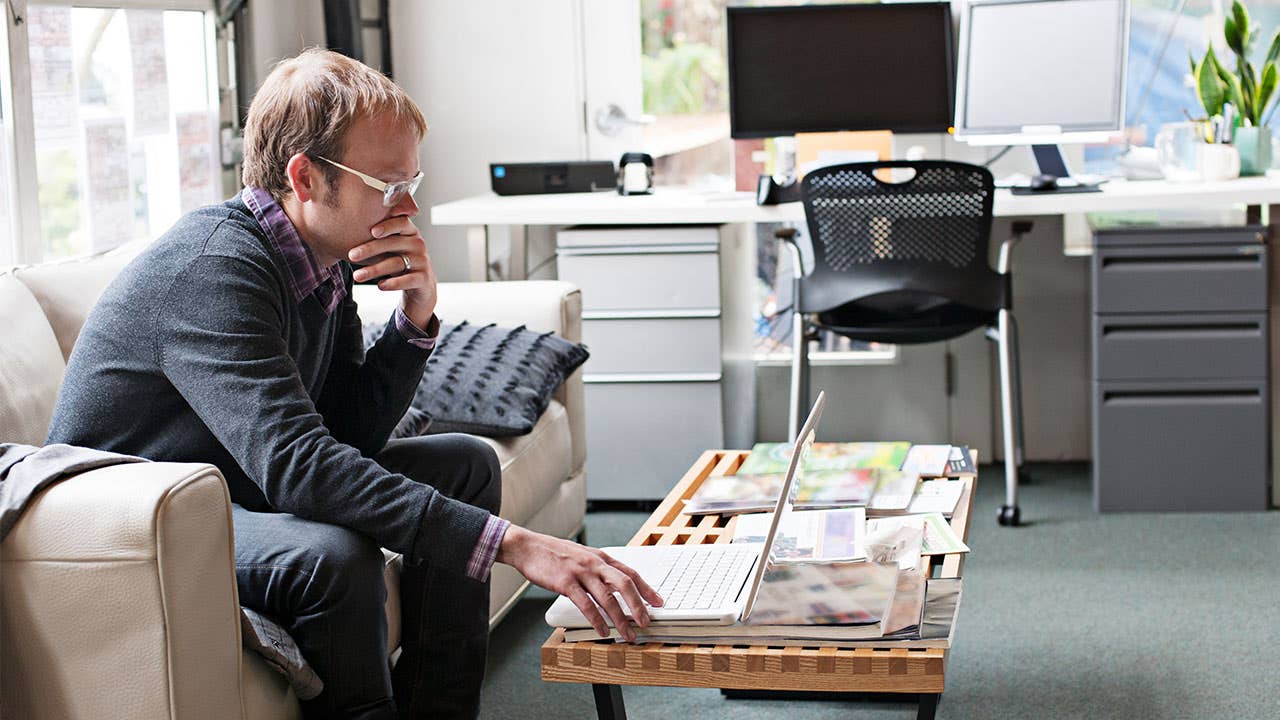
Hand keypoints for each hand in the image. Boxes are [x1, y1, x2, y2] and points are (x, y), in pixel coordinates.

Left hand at [348, 216, 436, 328]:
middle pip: (393, 244)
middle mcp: (418, 244)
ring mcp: (422, 261)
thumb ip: (378, 236)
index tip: (372, 231)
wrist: (421, 284)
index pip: (401, 223)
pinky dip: (392, 283)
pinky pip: (407, 280)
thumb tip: (345, 227)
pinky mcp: (423, 278)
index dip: (387, 226)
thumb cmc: (400, 260)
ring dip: (375, 269)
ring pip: (396, 263)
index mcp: (409, 232)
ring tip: (357, 276)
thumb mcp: (392, 246)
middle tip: (351, 255)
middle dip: (370, 249)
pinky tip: (380, 286)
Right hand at [497, 525, 662, 641]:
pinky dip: (597, 620)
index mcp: (601, 557)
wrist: (529, 547)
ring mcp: (581, 572)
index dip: (647, 589)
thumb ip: (599, 569)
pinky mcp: (566, 583)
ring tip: (627, 634)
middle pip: (625, 584)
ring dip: (620, 619)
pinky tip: (603, 631)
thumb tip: (615, 586)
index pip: (630, 573)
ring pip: (608, 598)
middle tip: (646, 622)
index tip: (658, 602)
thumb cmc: (555, 554)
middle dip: (639, 606)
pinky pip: (586, 605)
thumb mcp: (583, 556)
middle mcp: (595, 563)